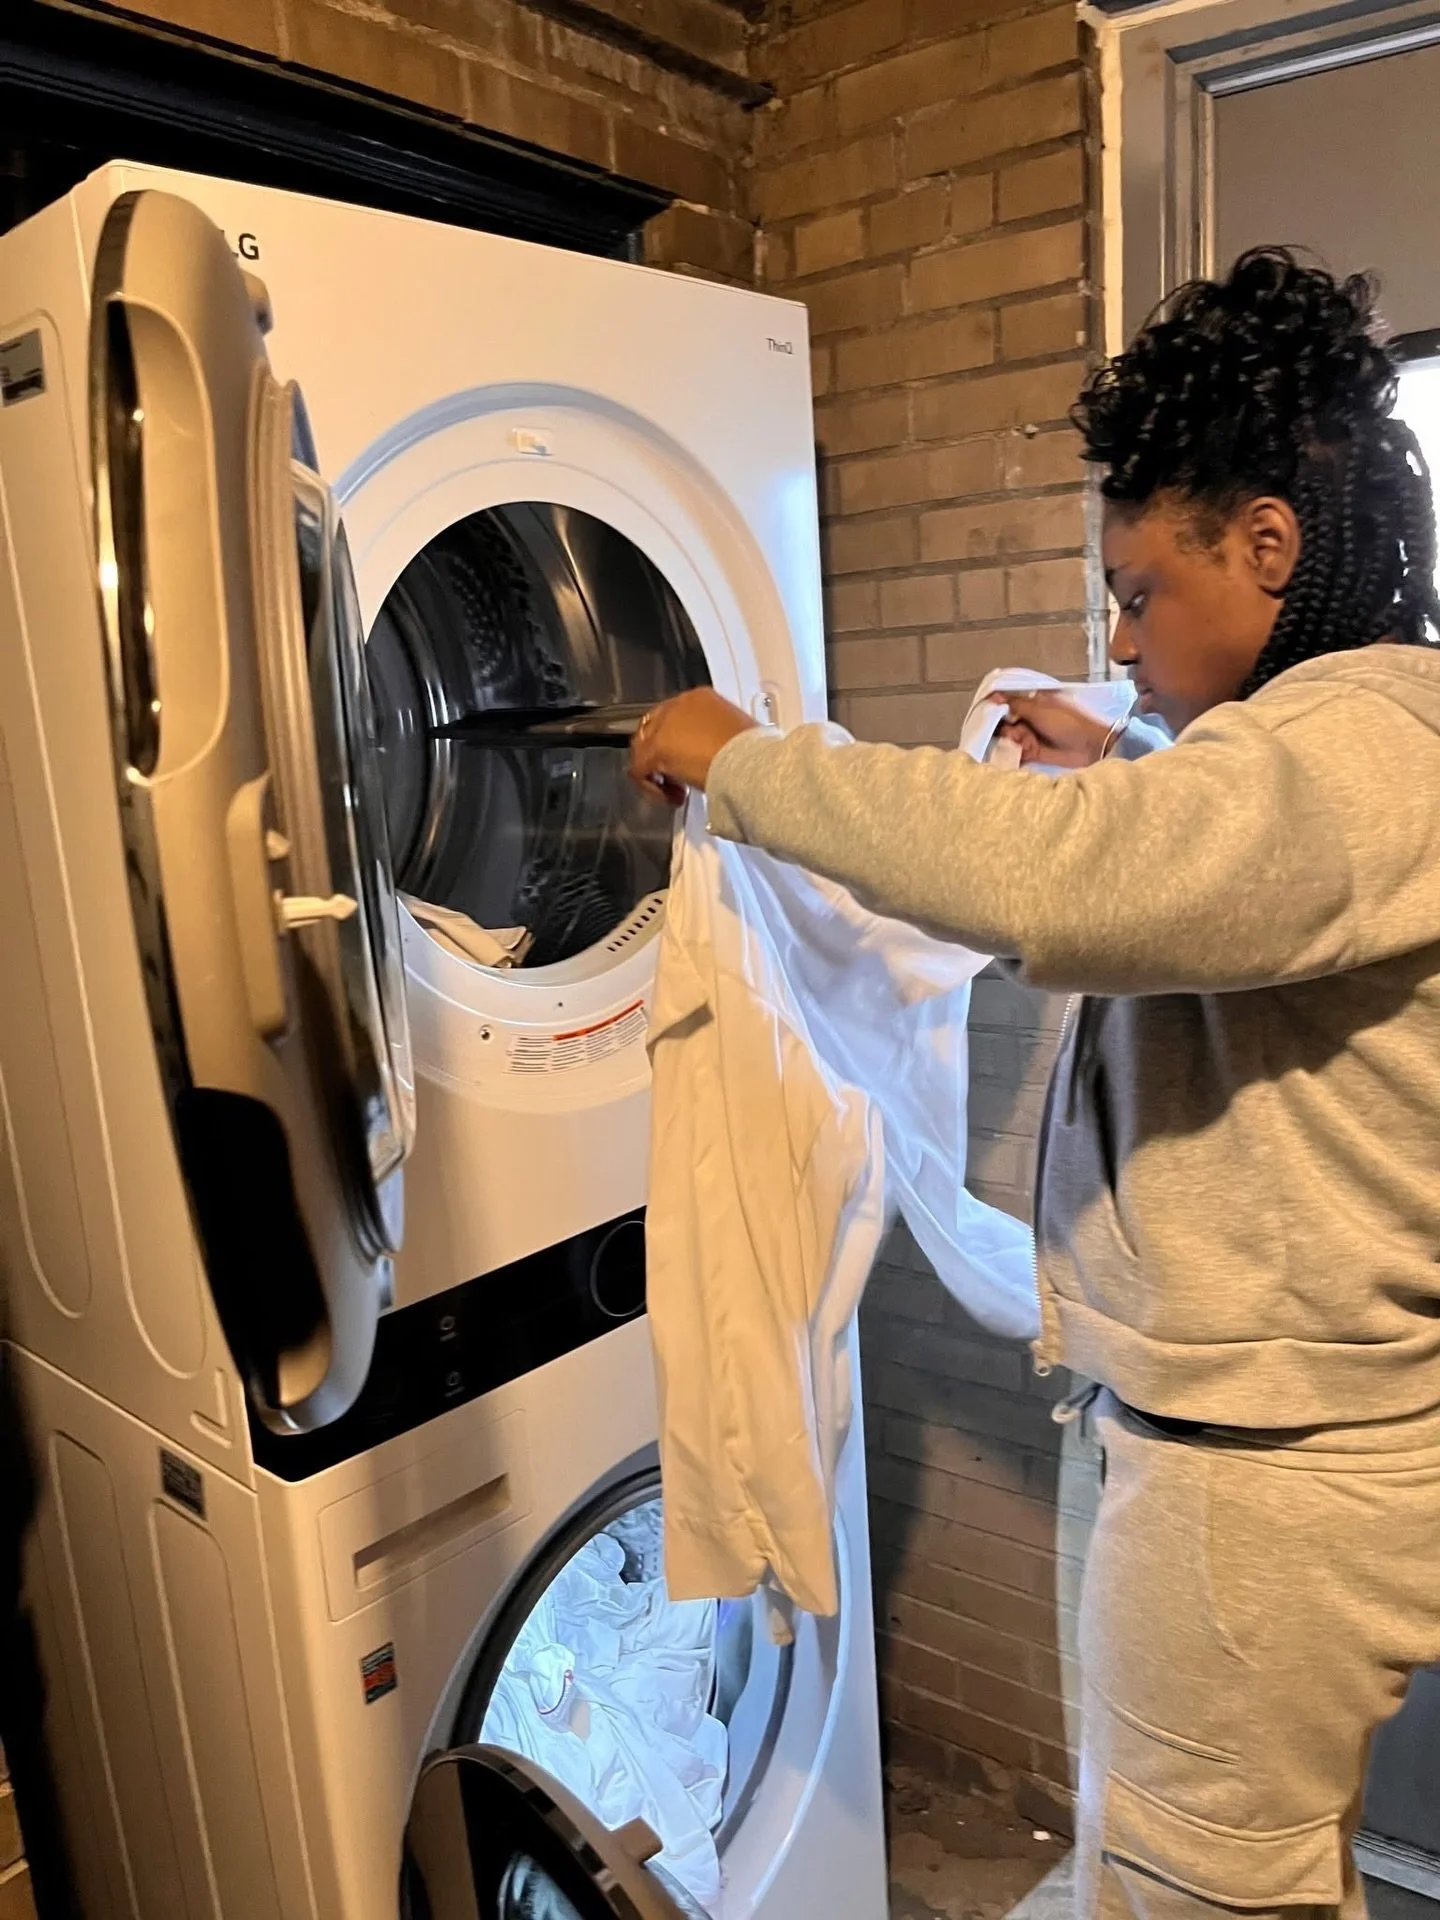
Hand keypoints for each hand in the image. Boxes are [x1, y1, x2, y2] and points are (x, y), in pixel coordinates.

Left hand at [627, 689, 757, 804]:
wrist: (751, 763)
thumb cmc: (754, 755)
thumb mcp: (737, 738)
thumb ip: (718, 739)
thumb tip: (716, 752)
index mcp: (701, 698)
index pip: (676, 717)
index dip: (678, 742)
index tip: (689, 761)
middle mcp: (679, 705)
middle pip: (653, 730)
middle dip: (662, 757)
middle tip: (680, 779)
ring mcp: (664, 726)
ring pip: (642, 749)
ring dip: (656, 773)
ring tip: (676, 791)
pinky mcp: (656, 748)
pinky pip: (639, 770)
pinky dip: (651, 788)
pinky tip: (671, 798)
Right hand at [990, 689, 1113, 767]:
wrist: (1089, 748)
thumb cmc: (1068, 723)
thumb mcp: (1040, 710)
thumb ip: (1015, 704)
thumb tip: (993, 696)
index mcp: (1033, 701)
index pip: (1008, 700)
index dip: (998, 706)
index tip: (990, 711)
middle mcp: (1030, 716)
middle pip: (1005, 720)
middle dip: (1007, 726)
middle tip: (1018, 732)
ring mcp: (1031, 734)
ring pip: (1009, 736)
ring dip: (1014, 740)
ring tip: (1027, 743)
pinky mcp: (1032, 751)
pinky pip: (1016, 751)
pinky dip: (1017, 752)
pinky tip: (1027, 752)